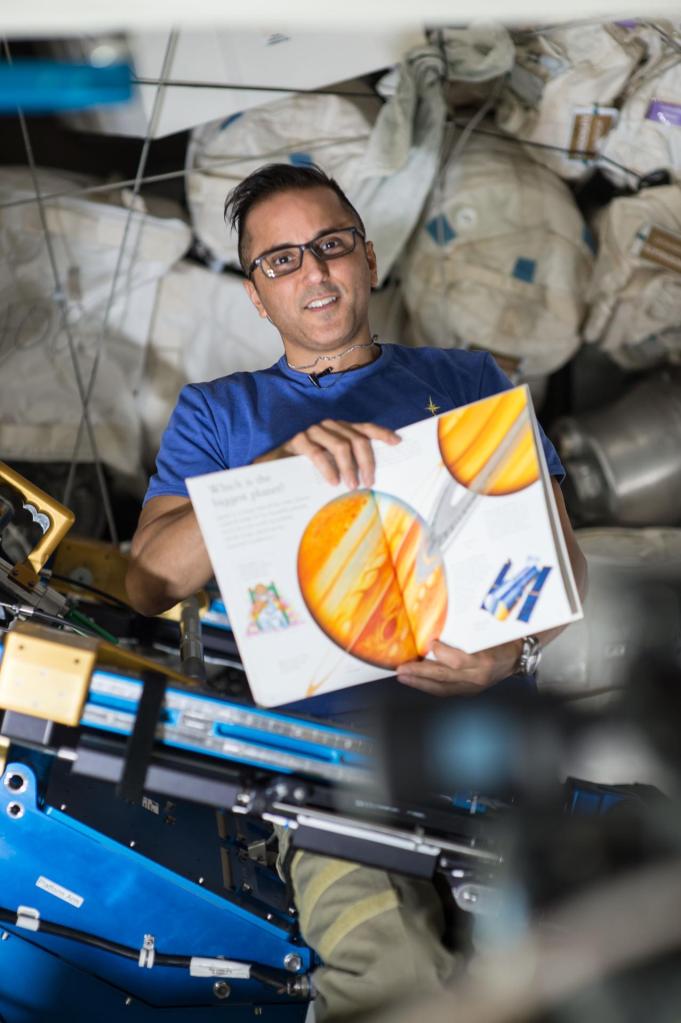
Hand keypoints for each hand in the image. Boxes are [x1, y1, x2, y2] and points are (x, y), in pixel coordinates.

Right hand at [256, 420, 400, 488]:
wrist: (267, 470)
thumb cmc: (301, 469)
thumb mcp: (328, 466)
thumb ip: (345, 465)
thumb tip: (370, 477)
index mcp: (338, 430)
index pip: (364, 428)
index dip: (381, 433)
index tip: (397, 442)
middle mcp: (327, 426)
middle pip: (357, 439)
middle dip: (367, 461)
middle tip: (369, 482)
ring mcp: (312, 431)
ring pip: (341, 445)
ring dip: (350, 467)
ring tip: (352, 486)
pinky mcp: (296, 440)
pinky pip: (318, 453)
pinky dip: (328, 468)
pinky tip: (332, 481)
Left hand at [396, 638, 522, 696]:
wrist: (520, 656)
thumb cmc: (503, 640)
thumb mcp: (488, 631)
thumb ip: (466, 632)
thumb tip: (439, 625)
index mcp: (484, 660)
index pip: (458, 661)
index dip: (441, 653)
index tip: (430, 643)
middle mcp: (478, 676)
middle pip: (444, 677)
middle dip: (420, 674)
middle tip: (401, 669)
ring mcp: (474, 687)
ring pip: (442, 688)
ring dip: (420, 683)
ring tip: (404, 678)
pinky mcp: (471, 692)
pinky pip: (446, 692)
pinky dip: (430, 687)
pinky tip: (418, 683)